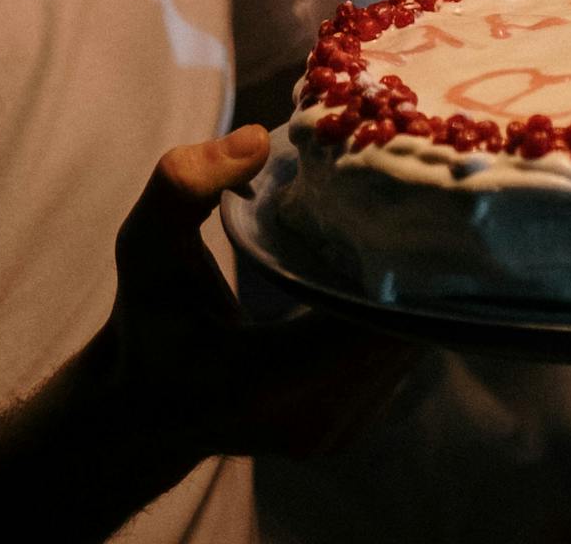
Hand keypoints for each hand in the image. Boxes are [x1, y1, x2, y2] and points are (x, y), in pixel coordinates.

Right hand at [97, 127, 412, 464]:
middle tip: (427, 191)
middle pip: (405, 330)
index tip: (413, 195)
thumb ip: (183, 186)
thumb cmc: (147, 322)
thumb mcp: (145, 246)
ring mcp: (335, 432)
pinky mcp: (348, 429)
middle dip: (419, 263)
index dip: (402, 258)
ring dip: (416, 288)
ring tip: (416, 220)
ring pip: (410, 347)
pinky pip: (396, 361)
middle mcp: (313, 419)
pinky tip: (393, 265)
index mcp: (266, 383)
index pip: (372, 319)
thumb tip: (259, 139)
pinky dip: (401, 313)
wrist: (144, 412)